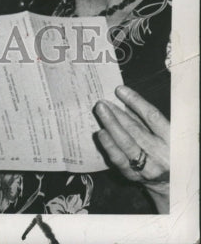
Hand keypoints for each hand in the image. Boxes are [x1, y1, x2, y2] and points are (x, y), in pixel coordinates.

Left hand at [95, 85, 169, 212]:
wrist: (170, 183)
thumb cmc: (165, 150)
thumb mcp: (163, 133)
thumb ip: (145, 118)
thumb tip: (124, 100)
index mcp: (172, 140)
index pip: (153, 117)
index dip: (136, 101)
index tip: (120, 90)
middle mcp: (162, 155)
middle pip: (136, 130)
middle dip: (118, 114)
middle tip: (103, 102)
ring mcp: (149, 168)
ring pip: (127, 145)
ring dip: (111, 126)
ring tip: (101, 112)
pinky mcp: (135, 177)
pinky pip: (119, 160)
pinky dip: (109, 145)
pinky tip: (101, 133)